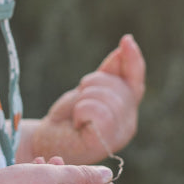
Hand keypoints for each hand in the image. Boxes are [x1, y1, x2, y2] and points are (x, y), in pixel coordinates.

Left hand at [32, 34, 145, 163]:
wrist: (46, 142)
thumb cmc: (68, 117)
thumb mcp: (89, 89)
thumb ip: (108, 74)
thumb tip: (124, 48)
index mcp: (127, 109)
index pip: (136, 79)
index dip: (133, 59)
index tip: (126, 40)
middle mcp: (129, 123)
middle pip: (116, 86)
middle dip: (92, 84)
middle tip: (79, 99)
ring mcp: (118, 136)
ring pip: (106, 98)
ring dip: (84, 99)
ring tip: (78, 114)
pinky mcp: (103, 143)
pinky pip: (97, 111)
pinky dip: (81, 110)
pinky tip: (77, 122)